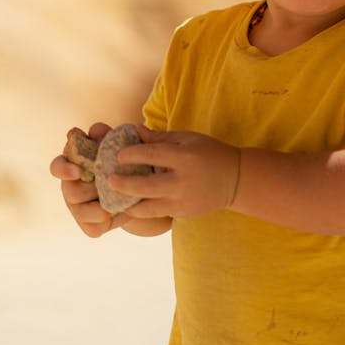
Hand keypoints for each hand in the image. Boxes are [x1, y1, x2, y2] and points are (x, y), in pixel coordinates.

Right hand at [49, 122, 128, 237]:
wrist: (137, 190)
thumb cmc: (120, 162)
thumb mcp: (114, 146)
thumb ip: (104, 135)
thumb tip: (96, 130)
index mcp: (71, 167)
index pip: (57, 167)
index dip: (64, 170)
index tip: (77, 171)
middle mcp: (70, 190)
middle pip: (74, 192)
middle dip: (95, 187)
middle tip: (113, 182)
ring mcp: (78, 211)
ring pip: (87, 211)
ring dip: (106, 203)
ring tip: (121, 196)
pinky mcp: (90, 228)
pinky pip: (100, 225)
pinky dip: (116, 215)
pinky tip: (125, 208)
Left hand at [108, 126, 239, 220]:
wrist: (235, 179)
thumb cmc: (209, 152)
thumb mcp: (187, 139)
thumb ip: (160, 138)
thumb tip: (134, 130)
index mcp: (184, 157)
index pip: (151, 155)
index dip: (131, 154)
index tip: (118, 155)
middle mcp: (183, 181)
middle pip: (145, 186)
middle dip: (123, 184)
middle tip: (109, 180)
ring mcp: (183, 201)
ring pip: (148, 208)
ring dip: (129, 204)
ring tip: (115, 199)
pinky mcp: (184, 213)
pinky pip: (158, 213)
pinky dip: (144, 210)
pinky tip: (132, 205)